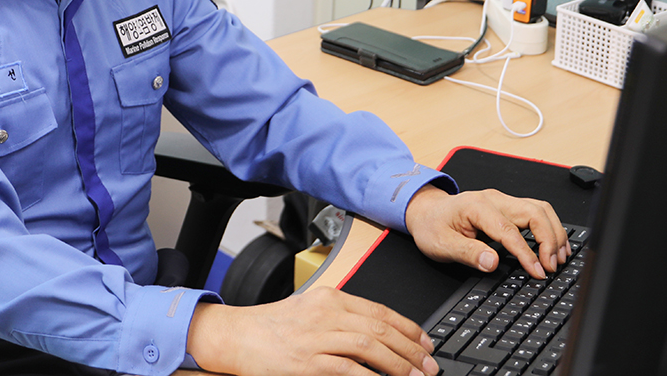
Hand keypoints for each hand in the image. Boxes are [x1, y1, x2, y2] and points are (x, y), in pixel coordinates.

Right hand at [187, 287, 438, 375]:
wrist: (238, 336)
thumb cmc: (273, 327)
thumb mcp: (310, 311)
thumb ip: (342, 318)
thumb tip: (378, 334)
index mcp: (330, 298)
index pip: (380, 311)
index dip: (408, 328)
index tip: (425, 344)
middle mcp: (326, 313)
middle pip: (379, 329)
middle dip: (410, 350)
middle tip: (428, 366)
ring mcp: (317, 337)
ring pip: (369, 346)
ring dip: (398, 365)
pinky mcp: (307, 361)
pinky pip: (347, 369)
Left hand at [405, 185, 569, 279]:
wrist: (426, 211)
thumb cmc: (432, 226)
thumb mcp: (441, 244)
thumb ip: (467, 253)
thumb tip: (492, 262)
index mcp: (477, 207)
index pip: (510, 230)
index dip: (527, 253)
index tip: (538, 271)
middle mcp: (494, 199)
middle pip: (534, 212)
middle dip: (550, 239)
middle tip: (552, 266)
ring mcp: (502, 201)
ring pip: (540, 209)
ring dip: (554, 232)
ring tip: (558, 258)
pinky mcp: (507, 207)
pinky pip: (535, 212)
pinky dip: (549, 228)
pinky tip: (552, 246)